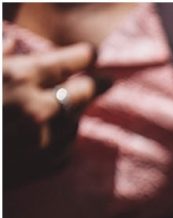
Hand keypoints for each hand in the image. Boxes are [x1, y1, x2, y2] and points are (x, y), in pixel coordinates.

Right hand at [2, 39, 98, 180]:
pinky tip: (46, 136)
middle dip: (94, 84)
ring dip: (71, 114)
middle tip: (105, 81)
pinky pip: (65, 148)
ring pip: (75, 121)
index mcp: (21, 78)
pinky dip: (59, 139)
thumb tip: (10, 41)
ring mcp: (47, 139)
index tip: (92, 54)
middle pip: (85, 92)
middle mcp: (41, 108)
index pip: (69, 62)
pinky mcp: (48, 164)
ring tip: (63, 111)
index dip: (83, 56)